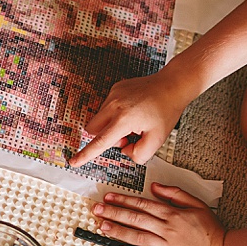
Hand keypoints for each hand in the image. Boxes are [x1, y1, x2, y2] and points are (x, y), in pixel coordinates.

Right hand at [70, 72, 189, 166]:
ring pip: (99, 119)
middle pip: (93, 130)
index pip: (100, 142)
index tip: (73, 161)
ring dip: (112, 125)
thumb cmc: (166, 110)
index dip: (86, 154)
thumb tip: (124, 149)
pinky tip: (134, 110)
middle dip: (106, 137)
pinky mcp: (115, 88)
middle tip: (129, 135)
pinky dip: (116, 114)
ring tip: (134, 121)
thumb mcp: (157, 140)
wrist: (173, 85)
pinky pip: (107, 107)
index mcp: (124, 119)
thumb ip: (138, 154)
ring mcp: (113, 94)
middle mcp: (114, 105)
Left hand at [92, 185, 228, 245]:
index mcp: (173, 213)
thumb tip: (154, 186)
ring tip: (102, 227)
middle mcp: (168, 229)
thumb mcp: (197, 204)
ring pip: (139, 237)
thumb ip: (175, 193)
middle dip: (114, 213)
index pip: (143, 204)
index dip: (123, 200)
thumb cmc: (212, 230)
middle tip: (97, 210)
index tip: (108, 197)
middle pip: (136, 219)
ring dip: (118, 231)